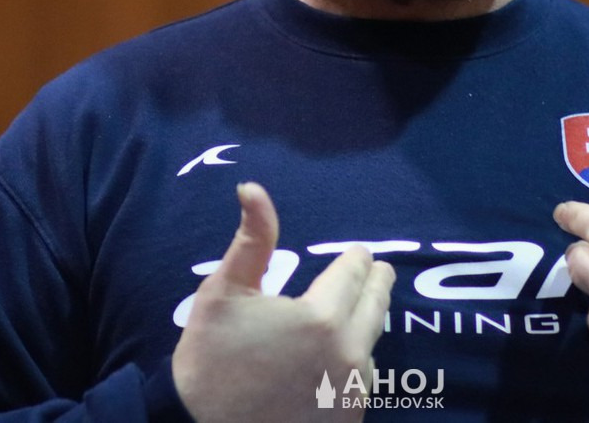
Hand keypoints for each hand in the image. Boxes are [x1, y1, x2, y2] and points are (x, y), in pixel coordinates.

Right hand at [172, 182, 395, 421]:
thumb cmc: (209, 361)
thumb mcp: (223, 292)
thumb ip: (251, 239)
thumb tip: (253, 188)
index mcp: (322, 317)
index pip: (354, 273)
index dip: (356, 258)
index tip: (360, 253)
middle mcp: (349, 354)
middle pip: (376, 306)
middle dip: (375, 284)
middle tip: (379, 271)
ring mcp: (352, 392)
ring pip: (372, 345)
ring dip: (367, 325)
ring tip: (360, 311)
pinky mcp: (348, 420)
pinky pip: (362, 381)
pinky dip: (355, 363)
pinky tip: (342, 357)